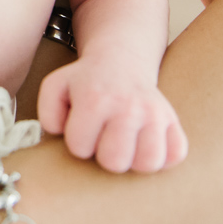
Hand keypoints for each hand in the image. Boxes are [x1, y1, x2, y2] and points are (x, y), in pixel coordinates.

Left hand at [36, 57, 187, 173]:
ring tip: (125, 146)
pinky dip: (163, 156)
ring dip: (134, 160)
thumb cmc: (85, 81)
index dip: (77, 144)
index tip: (82, 130)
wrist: (120, 61)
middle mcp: (127, 106)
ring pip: (149, 162)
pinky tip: (146, 145)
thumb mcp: (55, 87)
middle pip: (115, 161)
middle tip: (104, 141)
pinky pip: (176, 155)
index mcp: (94, 99)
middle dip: (104, 156)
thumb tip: (59, 134)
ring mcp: (154, 113)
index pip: (80, 148)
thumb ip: (47, 112)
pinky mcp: (173, 121)